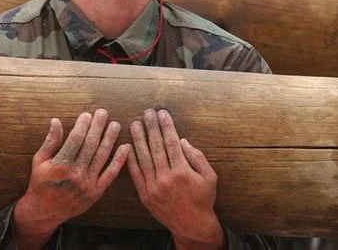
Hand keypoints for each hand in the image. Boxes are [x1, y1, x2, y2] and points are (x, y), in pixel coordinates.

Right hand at [13, 110, 127, 249]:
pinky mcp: (96, 192)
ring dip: (110, 139)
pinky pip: (110, 174)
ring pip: (102, 156)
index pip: (75, 139)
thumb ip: (50, 141)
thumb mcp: (39, 161)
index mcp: (60, 164)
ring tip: (115, 124)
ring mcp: (87, 183)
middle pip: (91, 145)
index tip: (87, 114)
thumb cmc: (40, 183)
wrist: (44, 212)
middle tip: (104, 113)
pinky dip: (119, 160)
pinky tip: (125, 148)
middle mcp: (75, 174)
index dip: (83, 125)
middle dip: (98, 127)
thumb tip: (56, 120)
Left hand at [127, 109, 224, 248]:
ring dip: (138, 140)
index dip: (166, 126)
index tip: (162, 113)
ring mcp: (154, 187)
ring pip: (144, 158)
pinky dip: (131, 161)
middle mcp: (166, 178)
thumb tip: (182, 141)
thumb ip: (197, 157)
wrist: (191, 224)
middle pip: (156, 147)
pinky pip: (136, 175)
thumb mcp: (209, 177)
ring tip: (135, 124)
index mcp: (183, 171)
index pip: (172, 143)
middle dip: (151, 128)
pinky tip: (128, 148)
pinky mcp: (145, 195)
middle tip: (147, 112)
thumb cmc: (203, 199)